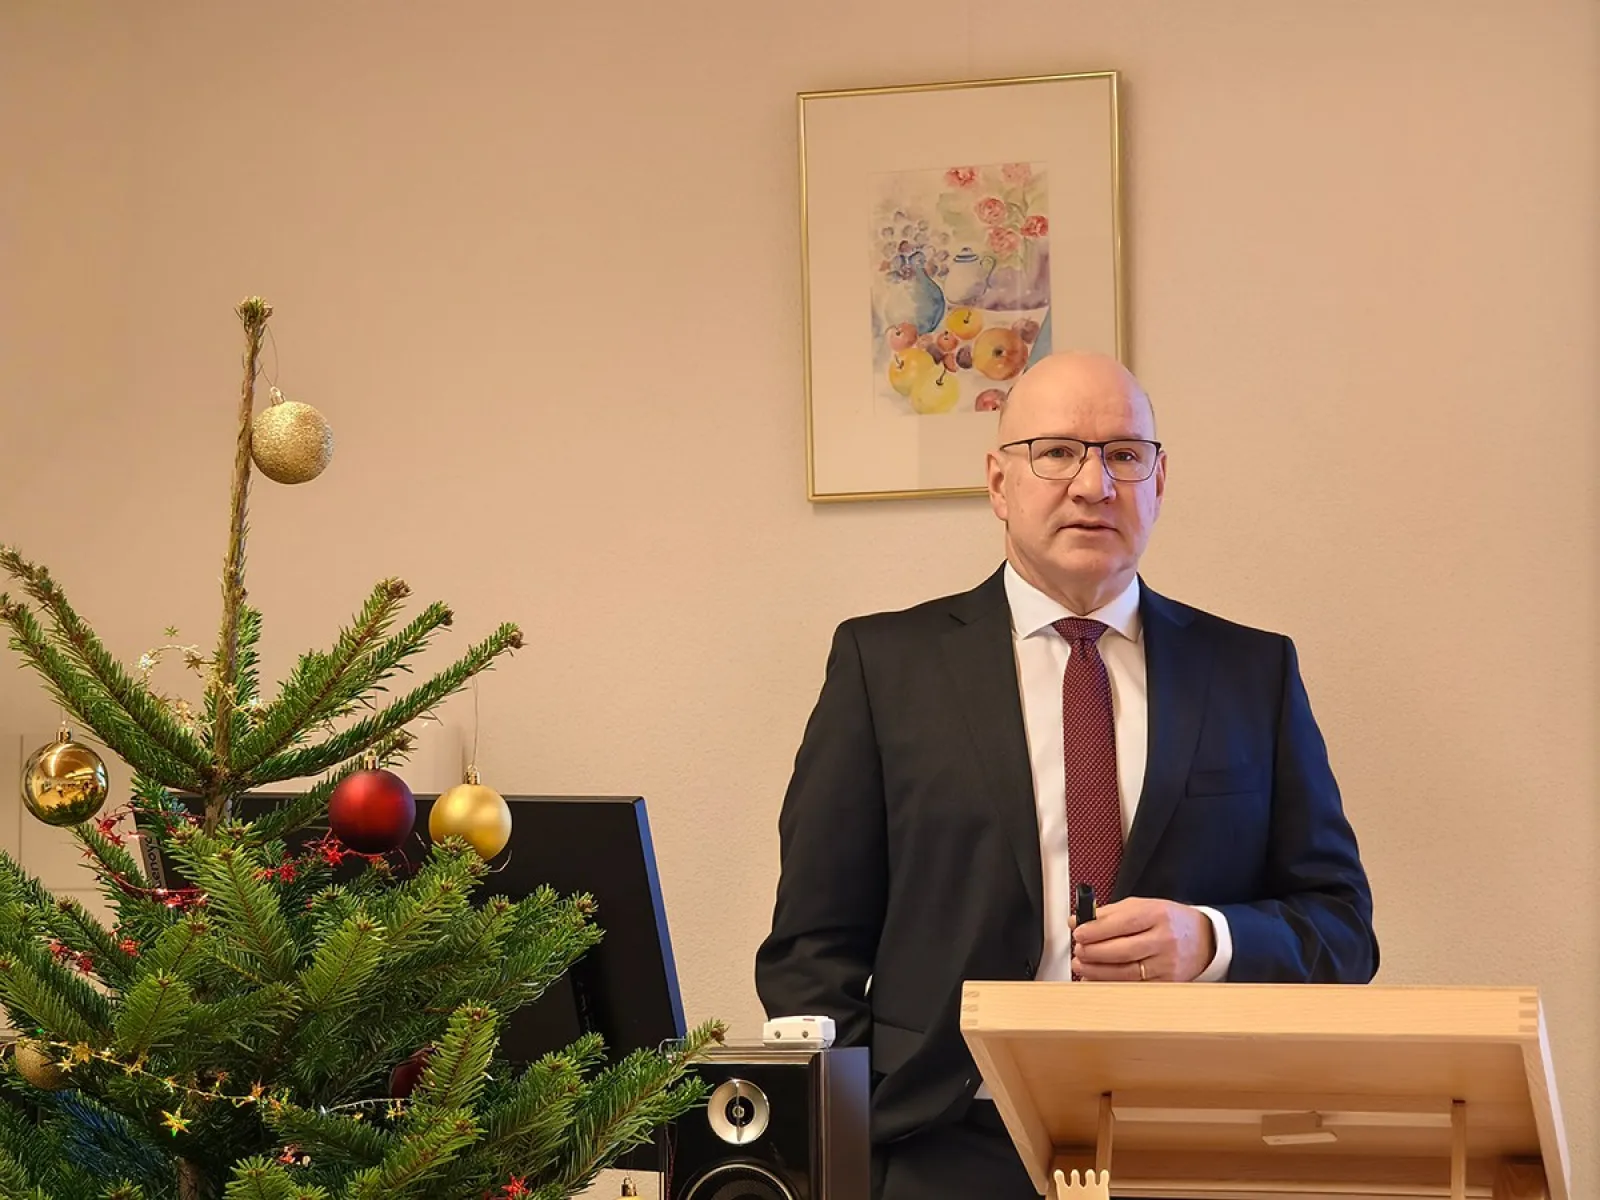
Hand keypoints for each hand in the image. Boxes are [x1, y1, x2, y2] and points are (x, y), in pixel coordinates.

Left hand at [1069, 897, 1215, 981]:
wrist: (1204, 940)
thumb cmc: (1168, 921)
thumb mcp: (1143, 906)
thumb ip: (1109, 913)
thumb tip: (1077, 920)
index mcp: (1157, 915)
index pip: (1123, 923)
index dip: (1097, 930)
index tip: (1078, 932)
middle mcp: (1165, 940)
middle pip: (1123, 950)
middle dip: (1094, 952)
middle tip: (1078, 950)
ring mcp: (1167, 965)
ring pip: (1126, 972)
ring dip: (1097, 971)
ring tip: (1081, 965)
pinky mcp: (1167, 983)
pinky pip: (1133, 987)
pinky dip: (1110, 984)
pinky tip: (1096, 979)